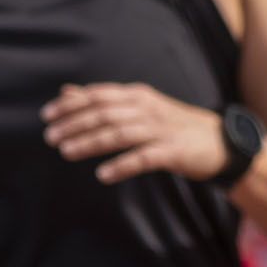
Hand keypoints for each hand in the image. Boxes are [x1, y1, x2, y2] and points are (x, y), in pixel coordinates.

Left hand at [43, 82, 231, 182]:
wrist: (218, 141)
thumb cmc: (172, 125)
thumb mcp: (139, 107)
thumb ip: (103, 100)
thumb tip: (67, 92)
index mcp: (137, 95)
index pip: (98, 95)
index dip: (71, 104)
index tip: (47, 116)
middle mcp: (147, 109)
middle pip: (105, 113)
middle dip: (74, 124)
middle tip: (51, 138)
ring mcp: (161, 130)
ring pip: (119, 134)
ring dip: (90, 142)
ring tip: (67, 152)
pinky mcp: (173, 152)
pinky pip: (143, 158)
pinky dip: (122, 165)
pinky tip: (103, 174)